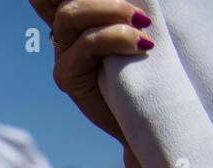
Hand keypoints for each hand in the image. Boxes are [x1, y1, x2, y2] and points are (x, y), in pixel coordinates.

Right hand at [29, 0, 152, 144]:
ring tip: (142, 25)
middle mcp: (65, 30)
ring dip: (111, 10)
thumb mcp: (134, 25)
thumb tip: (134, 4)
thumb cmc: (149, 65)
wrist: (150, 113)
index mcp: (80, 13)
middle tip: (138, 11)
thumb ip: (120, 9)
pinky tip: (141, 44)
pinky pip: (87, 44)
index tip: (87, 1)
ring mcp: (62, 53)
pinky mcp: (67, 77)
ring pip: (71, 13)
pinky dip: (117, 37)